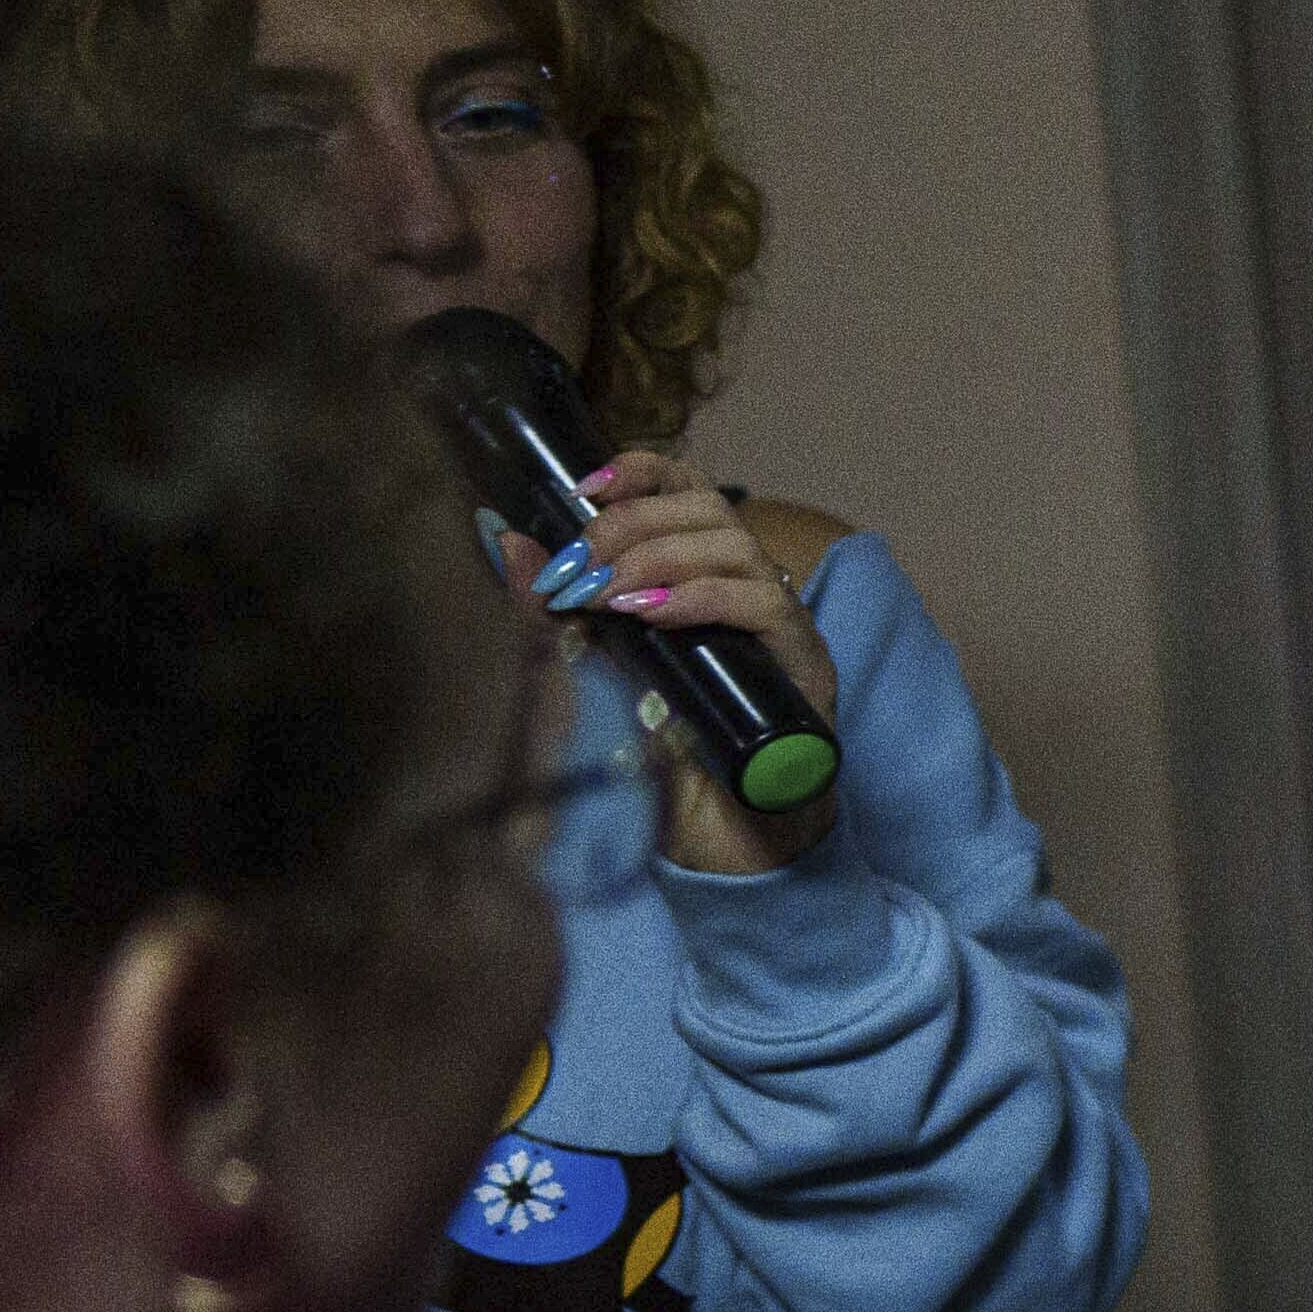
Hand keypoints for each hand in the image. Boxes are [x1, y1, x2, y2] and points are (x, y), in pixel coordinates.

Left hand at [566, 450, 845, 871]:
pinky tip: (652, 618)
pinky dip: (702, 598)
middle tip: (578, 567)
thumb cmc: (659, 760)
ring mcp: (780, 627)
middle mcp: (746, 590)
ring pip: (735, 544)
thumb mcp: (586, 673)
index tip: (582, 491)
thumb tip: (508, 542)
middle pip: (707, 506)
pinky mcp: (804, 666)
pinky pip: (763, 604)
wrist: (722, 840)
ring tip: (608, 598)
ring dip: (659, 558)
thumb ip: (549, 613)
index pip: (685, 488)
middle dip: (631, 524)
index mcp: (699, 579)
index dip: (641, 471)